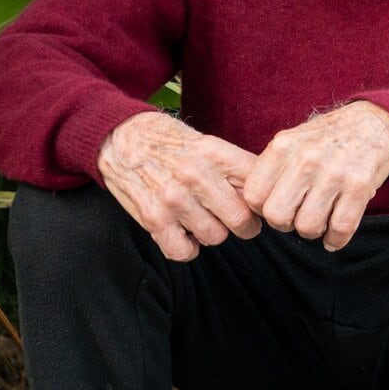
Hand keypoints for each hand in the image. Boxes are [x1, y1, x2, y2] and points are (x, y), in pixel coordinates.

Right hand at [96, 111, 260, 261]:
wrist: (122, 137)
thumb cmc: (170, 142)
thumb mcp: (209, 143)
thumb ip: (235, 168)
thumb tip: (266, 194)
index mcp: (216, 154)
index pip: (258, 186)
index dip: (264, 200)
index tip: (261, 206)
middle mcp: (197, 176)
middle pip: (242, 219)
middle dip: (246, 225)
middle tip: (240, 221)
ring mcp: (174, 199)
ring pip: (216, 237)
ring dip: (214, 233)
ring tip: (206, 219)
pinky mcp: (153, 218)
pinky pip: (183, 252)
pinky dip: (188, 248)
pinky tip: (186, 233)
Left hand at [241, 101, 388, 250]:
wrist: (375, 123)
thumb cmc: (328, 138)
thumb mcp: (293, 140)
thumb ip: (272, 169)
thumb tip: (252, 206)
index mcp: (283, 147)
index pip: (253, 196)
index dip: (261, 208)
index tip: (276, 204)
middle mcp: (306, 159)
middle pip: (277, 216)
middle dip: (285, 224)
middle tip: (296, 215)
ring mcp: (335, 173)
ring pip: (308, 226)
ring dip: (313, 231)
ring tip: (320, 219)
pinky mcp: (360, 186)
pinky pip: (340, 229)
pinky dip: (336, 239)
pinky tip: (335, 233)